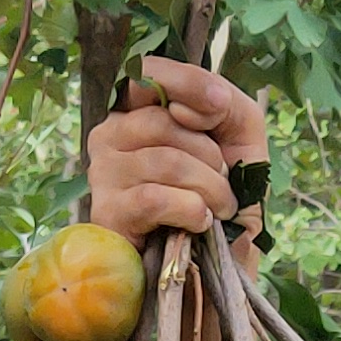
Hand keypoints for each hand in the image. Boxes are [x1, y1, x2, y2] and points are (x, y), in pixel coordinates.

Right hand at [82, 58, 271, 240]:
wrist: (216, 268)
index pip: (145, 72)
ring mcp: (102, 175)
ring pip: (165, 162)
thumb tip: (198, 103)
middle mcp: (110, 136)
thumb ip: (225, 103)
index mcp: (137, 111)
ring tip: (217, 210)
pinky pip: (155, 198)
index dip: (187, 84)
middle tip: (224, 185)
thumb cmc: (224, 199)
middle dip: (211, 157)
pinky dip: (191, 210)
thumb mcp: (239, 138)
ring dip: (210, 189)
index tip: (218, 110)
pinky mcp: (106, 214)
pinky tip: (199, 224)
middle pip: (163, 123)